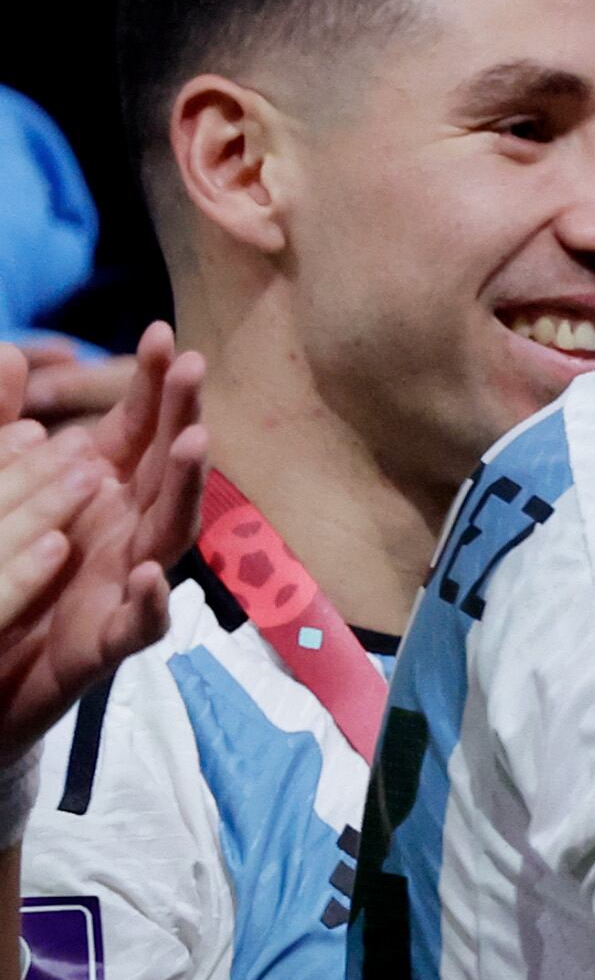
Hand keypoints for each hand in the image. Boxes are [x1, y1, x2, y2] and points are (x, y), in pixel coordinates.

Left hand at [0, 329, 207, 766]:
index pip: (140, 429)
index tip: (159, 335)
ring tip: (192, 443)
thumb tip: (8, 350)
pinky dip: (151, 602)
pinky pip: (139, 624)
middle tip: (191, 367)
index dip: (152, 385)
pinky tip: (147, 574)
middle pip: (166, 468)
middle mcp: (125, 530)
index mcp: (104, 492)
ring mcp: (123, 585)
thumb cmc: (8, 578)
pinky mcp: (104, 643)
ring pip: (169, 533)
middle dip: (183, 415)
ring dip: (187, 489)